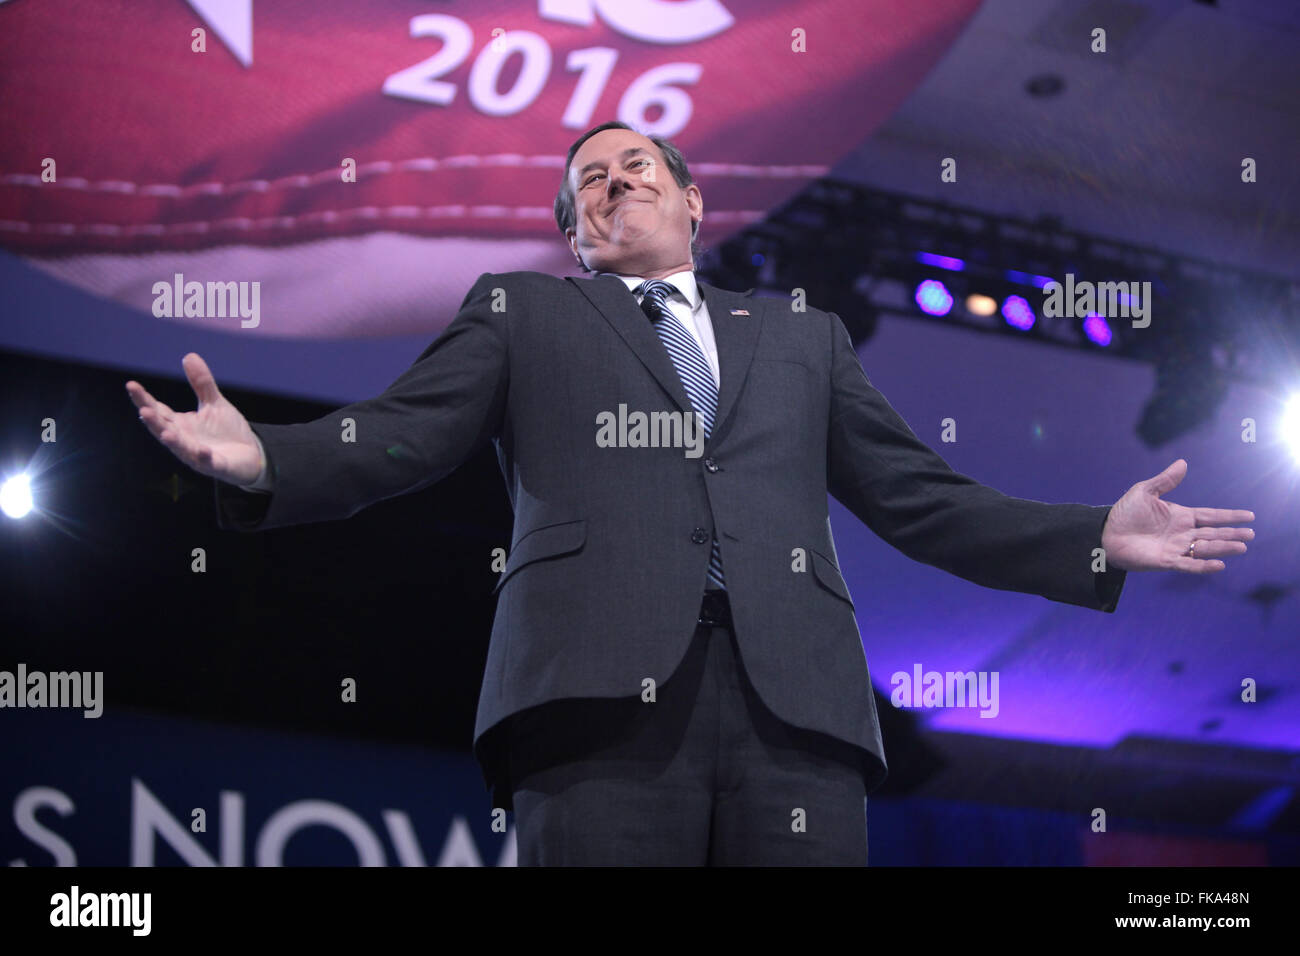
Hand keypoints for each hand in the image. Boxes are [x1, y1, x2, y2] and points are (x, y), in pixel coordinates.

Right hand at [125, 353, 263, 485]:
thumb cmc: (227, 431)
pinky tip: (202, 450)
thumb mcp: (214, 404)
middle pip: (163, 430)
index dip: (144, 400)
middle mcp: (184, 440)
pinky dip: (204, 457)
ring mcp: (198, 455)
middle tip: (143, 410)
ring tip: (166, 433)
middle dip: (153, 422)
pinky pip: (208, 462)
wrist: (251, 455)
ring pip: (181, 449)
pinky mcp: (216, 465)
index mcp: (180, 424)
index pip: (158, 410)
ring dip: (173, 442)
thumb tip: (189, 356)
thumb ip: (201, 384)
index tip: (131, 385)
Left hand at [1101, 459, 1253, 572]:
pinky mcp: (1166, 561)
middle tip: (1251, 534)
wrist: (1105, 533)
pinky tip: (1219, 565)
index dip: (1230, 516)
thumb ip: (1165, 480)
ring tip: (1241, 547)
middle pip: (1213, 533)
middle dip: (1232, 533)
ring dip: (1223, 548)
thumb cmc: (1124, 513)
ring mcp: (1176, 548)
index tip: (1250, 516)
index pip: (1211, 516)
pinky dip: (1203, 566)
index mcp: (1180, 516)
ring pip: (1205, 548)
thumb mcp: (1144, 491)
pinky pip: (1188, 565)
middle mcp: (1182, 533)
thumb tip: (1183, 463)